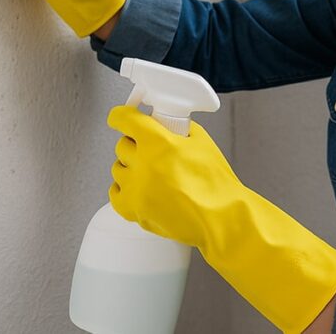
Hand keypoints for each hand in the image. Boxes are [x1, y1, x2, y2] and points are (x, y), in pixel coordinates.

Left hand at [107, 104, 244, 247]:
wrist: (220, 218)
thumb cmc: (215, 184)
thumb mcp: (202, 142)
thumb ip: (179, 129)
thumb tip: (166, 124)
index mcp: (158, 142)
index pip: (124, 119)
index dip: (121, 116)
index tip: (120, 117)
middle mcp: (143, 164)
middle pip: (121, 144)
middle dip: (134, 144)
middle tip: (149, 149)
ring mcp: (135, 188)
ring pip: (118, 168)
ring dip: (131, 167)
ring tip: (150, 173)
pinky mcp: (132, 210)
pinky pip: (115, 192)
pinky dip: (125, 188)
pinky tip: (141, 188)